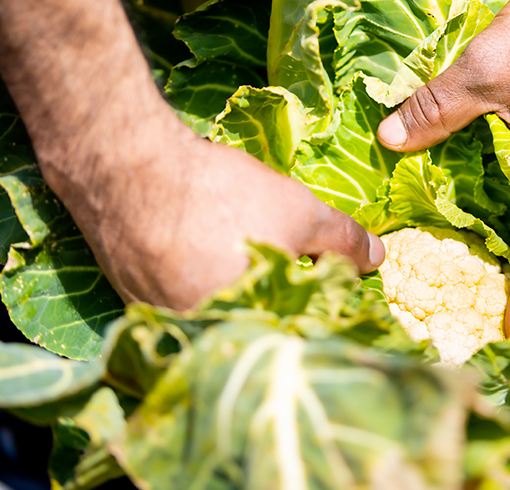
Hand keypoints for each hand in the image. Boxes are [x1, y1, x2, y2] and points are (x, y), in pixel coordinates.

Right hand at [42, 105, 383, 309]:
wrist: (131, 169)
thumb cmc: (224, 197)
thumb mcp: (301, 213)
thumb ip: (344, 243)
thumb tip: (378, 258)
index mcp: (246, 332)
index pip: (294, 337)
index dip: (314, 310)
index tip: (324, 284)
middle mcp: (202, 341)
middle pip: (252, 329)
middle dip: (276, 302)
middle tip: (286, 264)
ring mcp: (164, 324)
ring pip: (215, 316)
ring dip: (236, 292)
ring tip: (244, 251)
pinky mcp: (135, 302)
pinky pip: (180, 302)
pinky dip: (198, 282)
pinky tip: (206, 249)